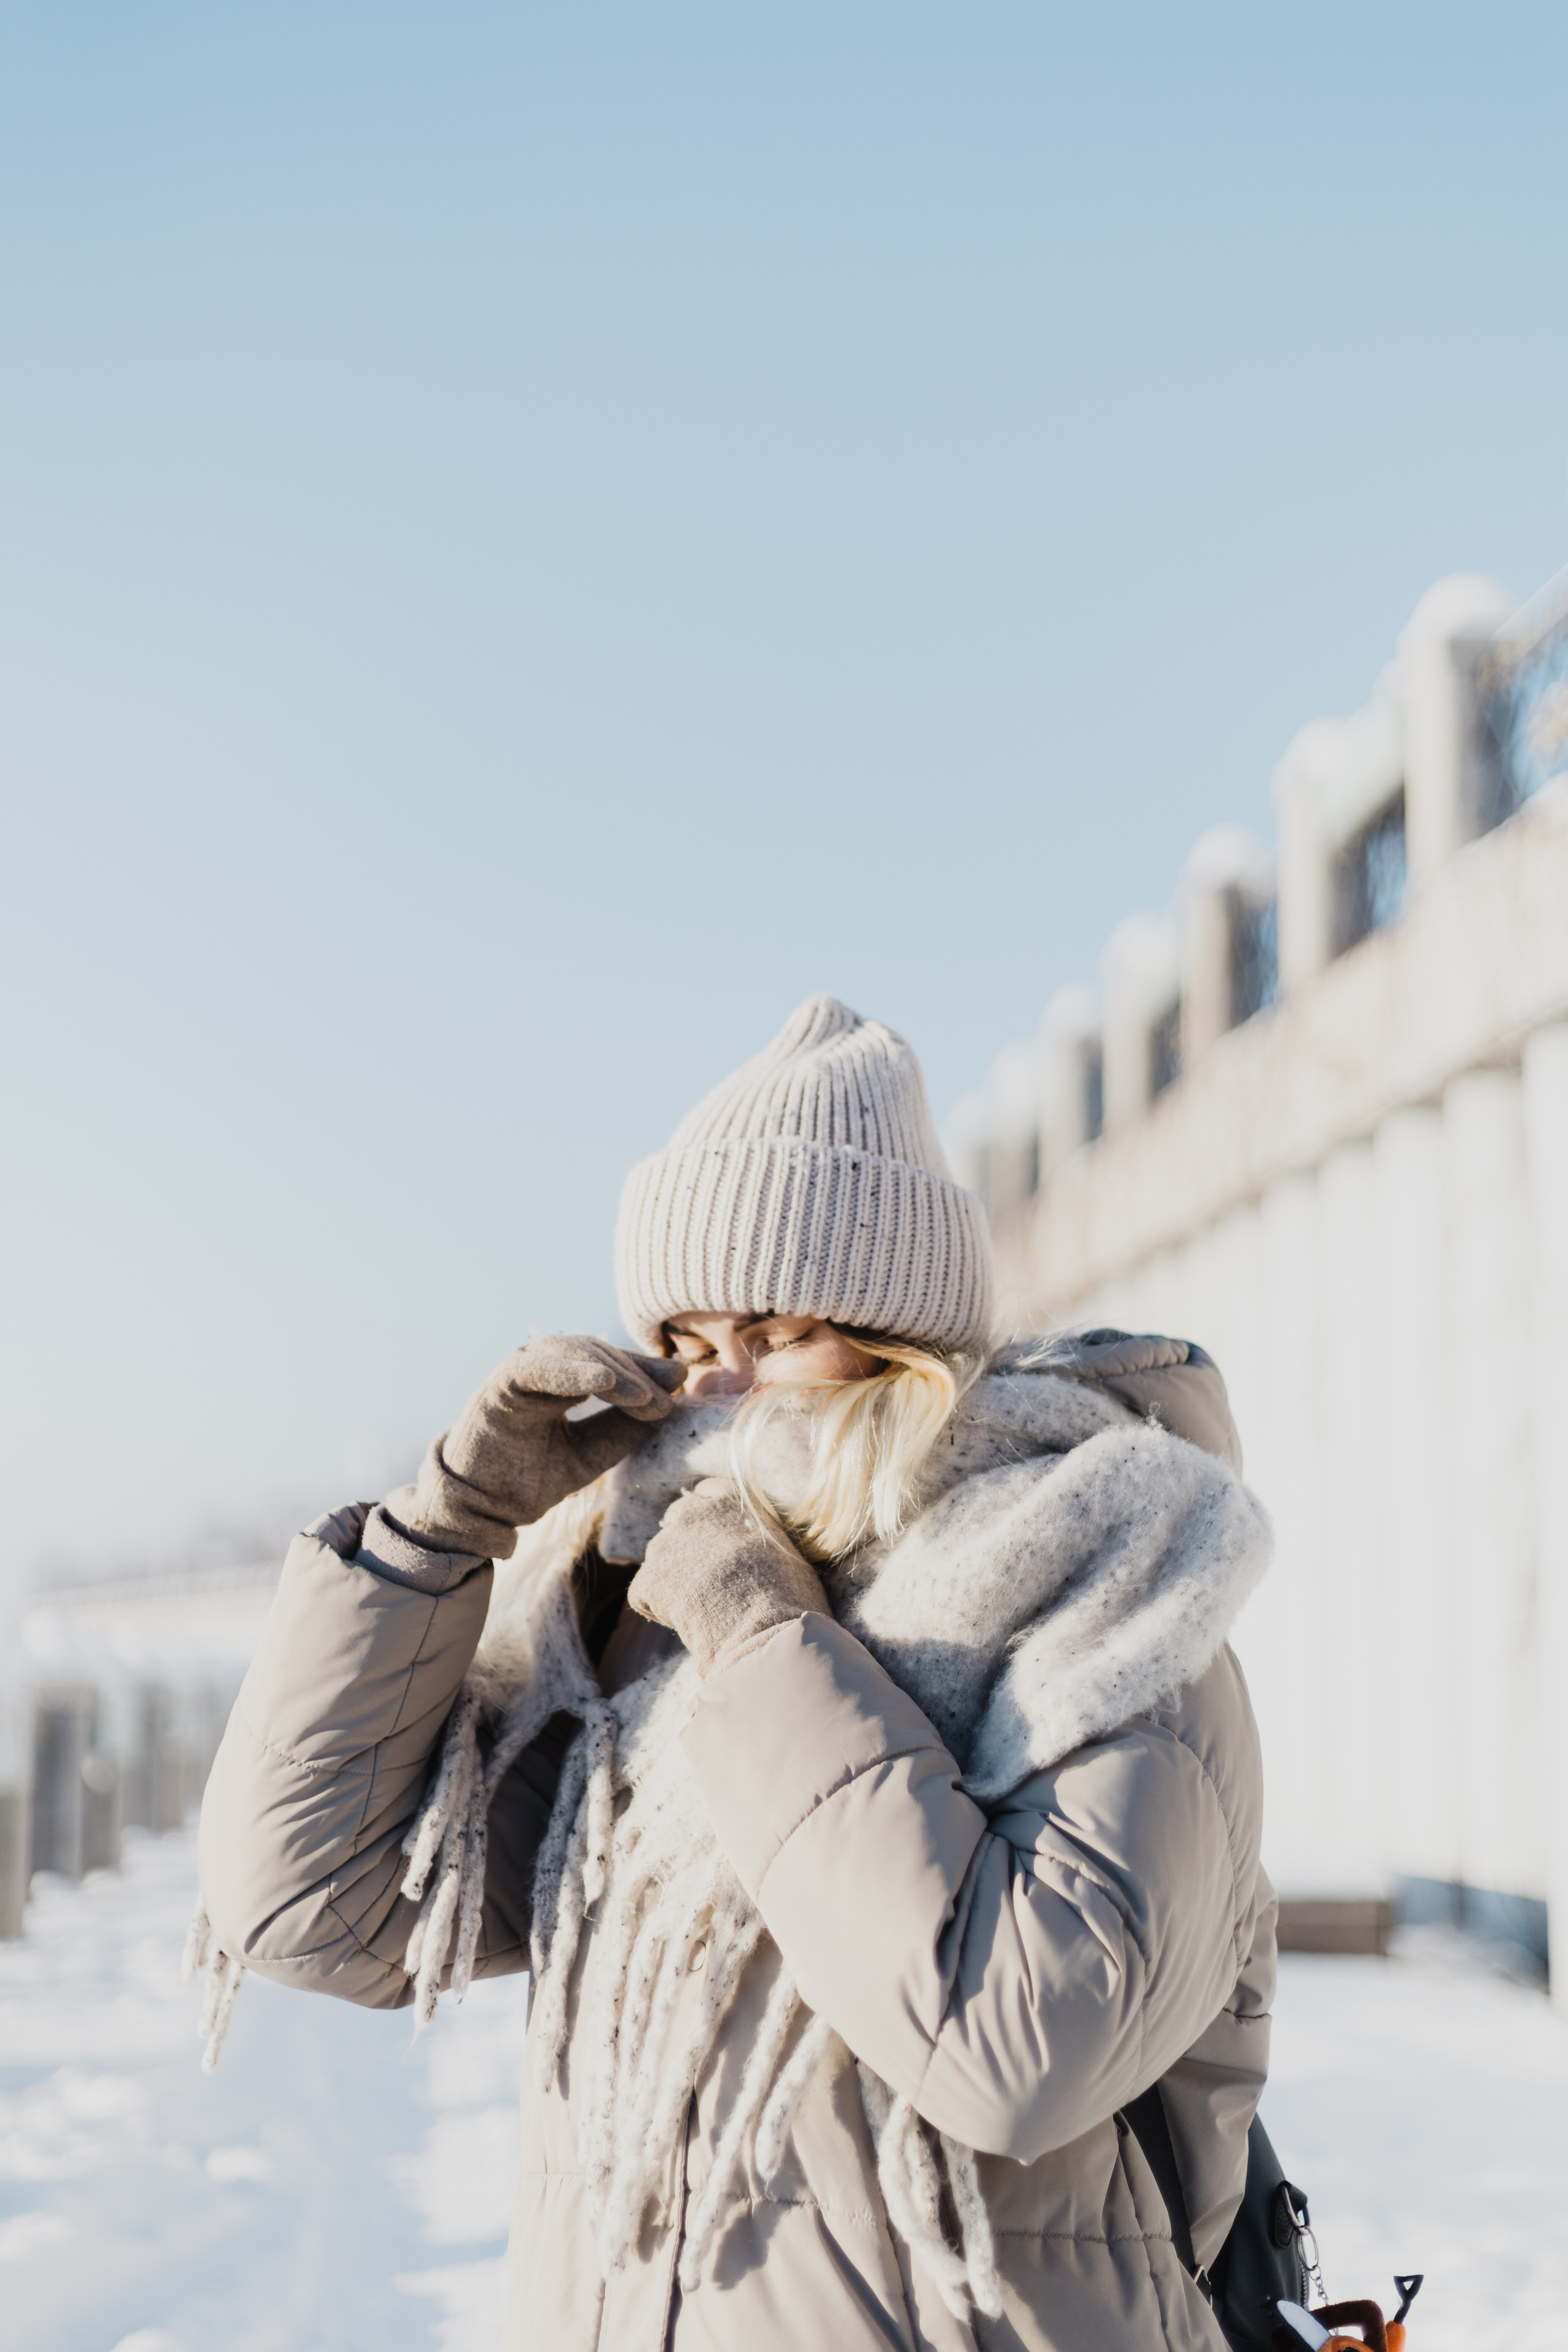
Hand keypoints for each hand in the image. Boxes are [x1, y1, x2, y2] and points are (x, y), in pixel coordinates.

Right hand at [392, 1335, 685, 1558]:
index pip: (610, 1362)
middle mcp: (542, 1370)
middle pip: (597, 1352)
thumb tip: (670, 1401)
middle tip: (664, 1397)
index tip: (678, 1381)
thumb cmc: (528, 1480)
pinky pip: (534, 1366)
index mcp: (563, 1381)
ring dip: (612, 1370)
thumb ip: (624, 1429)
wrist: (480, 1510)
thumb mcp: (590, 1456)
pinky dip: (570, 1369)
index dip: (645, 1369)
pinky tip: (603, 1380)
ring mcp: (519, 1374)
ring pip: (571, 1351)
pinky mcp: (498, 1386)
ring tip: (642, 1395)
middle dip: (635, 1371)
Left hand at [627, 1478, 828, 1677]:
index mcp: (730, 1499)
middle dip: (686, 1544)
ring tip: (699, 1607)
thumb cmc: (788, 1597)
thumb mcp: (784, 1549)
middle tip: (706, 1578)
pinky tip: (684, 1625)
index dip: (711, 1521)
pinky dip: (657, 1609)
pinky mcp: (649, 1579)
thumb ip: (760, 1537)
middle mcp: (693, 1513)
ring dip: (672, 1577)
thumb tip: (758, 1550)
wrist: (765, 1631)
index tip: (719, 1545)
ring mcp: (666, 1544)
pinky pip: (643, 1594)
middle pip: (677, 1520)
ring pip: (659, 1558)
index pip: (707, 1494)